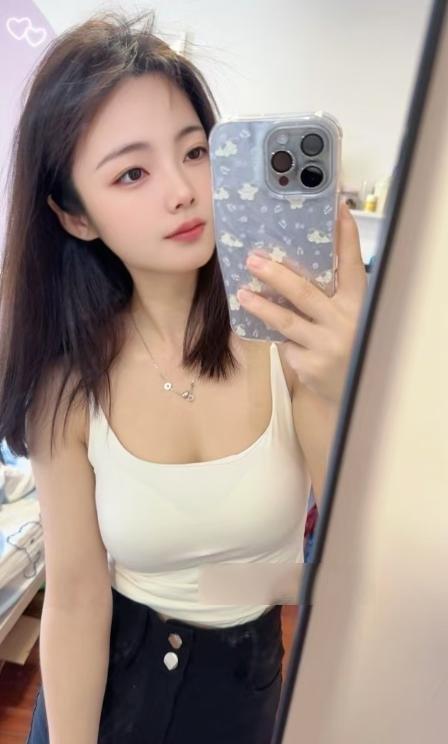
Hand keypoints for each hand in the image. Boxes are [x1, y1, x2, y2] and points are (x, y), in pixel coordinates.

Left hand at [237, 202, 366, 403]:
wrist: (353, 391)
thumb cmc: (348, 345)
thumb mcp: (348, 317)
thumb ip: (331, 296)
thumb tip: (293, 265)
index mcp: (358, 304)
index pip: (352, 265)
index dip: (346, 238)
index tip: (337, 210)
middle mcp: (345, 322)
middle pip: (306, 292)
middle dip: (277, 274)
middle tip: (253, 259)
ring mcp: (326, 346)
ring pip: (286, 321)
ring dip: (261, 305)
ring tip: (241, 293)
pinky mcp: (310, 366)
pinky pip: (284, 344)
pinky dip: (276, 335)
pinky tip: (265, 330)